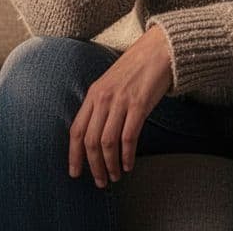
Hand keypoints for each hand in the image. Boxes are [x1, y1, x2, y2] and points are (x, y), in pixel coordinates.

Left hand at [68, 24, 173, 187]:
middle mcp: (103, 98)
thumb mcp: (111, 83)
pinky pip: (128, 137)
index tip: (75, 172)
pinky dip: (126, 156)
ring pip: (108, 143)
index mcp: (93, 94)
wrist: (159, 49)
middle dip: (93, 166)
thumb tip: (95, 133)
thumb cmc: (136, 68)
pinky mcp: (139, 105)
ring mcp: (121, 101)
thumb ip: (101, 105)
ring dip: (110, 165)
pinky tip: (128, 165)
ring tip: (115, 176)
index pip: (75, 130)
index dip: (73, 155)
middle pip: (90, 141)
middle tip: (100, 182)